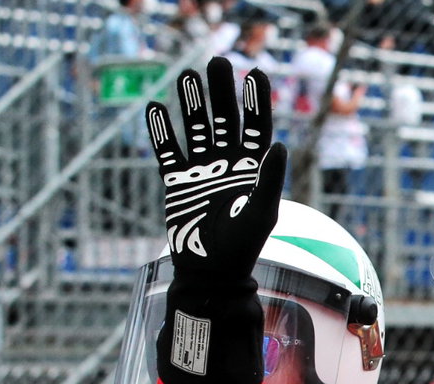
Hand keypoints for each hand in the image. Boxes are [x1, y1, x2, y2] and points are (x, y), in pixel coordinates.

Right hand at [146, 58, 284, 281]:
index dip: (257, 100)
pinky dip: (161, 132)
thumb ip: (270, 179)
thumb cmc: (242, 247)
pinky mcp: (177, 183)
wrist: (211, 274)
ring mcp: (201, 171)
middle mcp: (227, 164)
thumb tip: (280, 144)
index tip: (255, 72)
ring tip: (186, 75)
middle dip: (221, 91)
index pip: (256, 126)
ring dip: (192, 103)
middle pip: (225, 119)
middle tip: (217, 60)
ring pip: (196, 129)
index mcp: (252, 169)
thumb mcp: (261, 213)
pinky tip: (154, 108)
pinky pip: (167, 151)